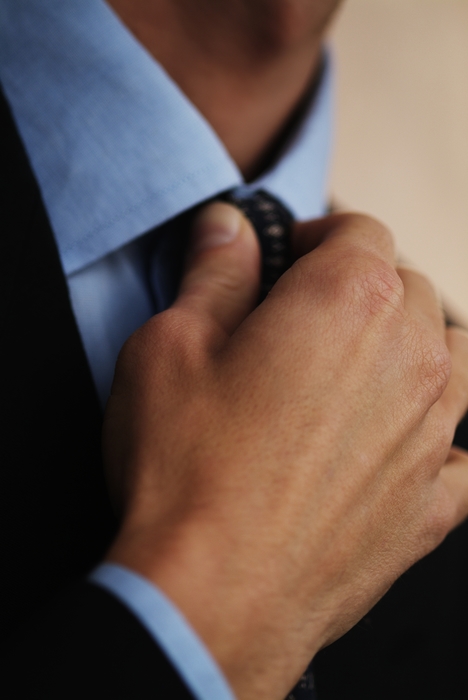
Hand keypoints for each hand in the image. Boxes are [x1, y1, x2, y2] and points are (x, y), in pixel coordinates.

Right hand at [103, 203, 467, 699]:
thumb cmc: (187, 467)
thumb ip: (213, 273)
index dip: (319, 233)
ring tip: (355, 368)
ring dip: (408, 345)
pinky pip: (462, 451)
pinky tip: (395, 443)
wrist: (212, 595)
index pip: (360, 230)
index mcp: (348, 301)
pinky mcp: (432, 504)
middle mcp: (409, 358)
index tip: (286, 256)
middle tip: (303, 315)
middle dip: (359, 285)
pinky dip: (436, 434)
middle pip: (409, 288)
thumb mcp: (172, 345)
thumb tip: (229, 227)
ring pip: (450, 355)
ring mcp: (432, 434)